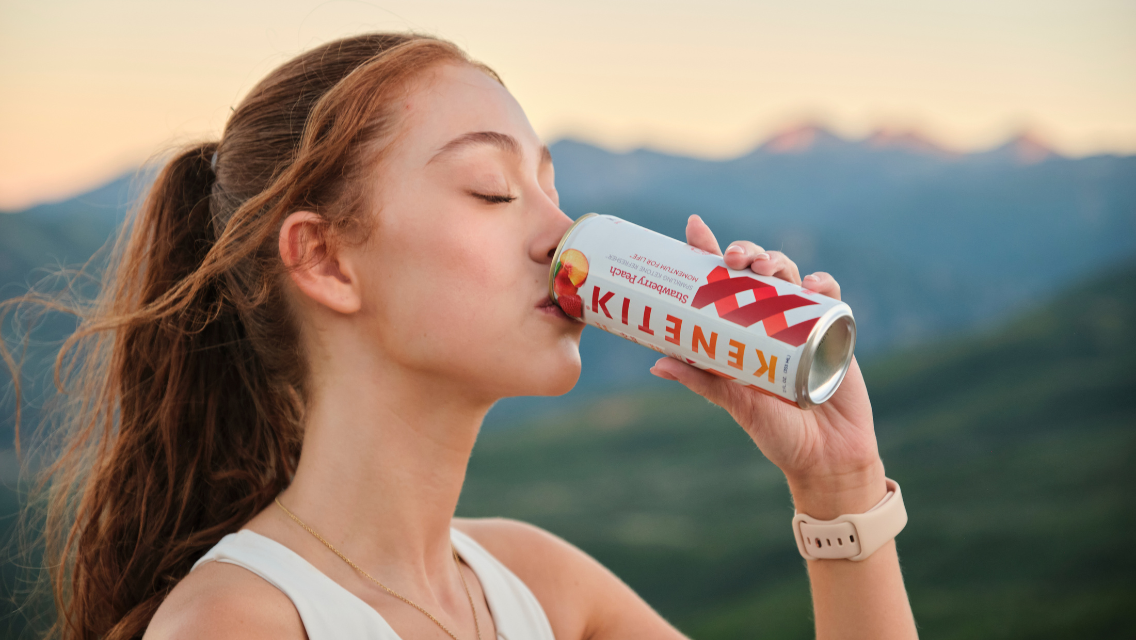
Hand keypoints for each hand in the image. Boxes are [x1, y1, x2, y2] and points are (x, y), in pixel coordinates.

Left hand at [649, 215, 885, 516]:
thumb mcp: (735, 402)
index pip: (722, 282)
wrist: (827, 459)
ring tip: (766, 268)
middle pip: (756, 271)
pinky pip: (830, 297)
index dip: (709, 250)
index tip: (694, 227)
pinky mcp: (835, 332)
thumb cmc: (778, 433)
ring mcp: (804, 323)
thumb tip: (656, 364)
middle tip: (734, 257)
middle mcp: (770, 320)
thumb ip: (702, 381)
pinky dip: (821, 284)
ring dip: (778, 261)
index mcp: (741, 332)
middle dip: (746, 252)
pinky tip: (812, 285)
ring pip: (790, 276)